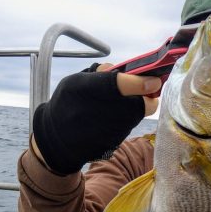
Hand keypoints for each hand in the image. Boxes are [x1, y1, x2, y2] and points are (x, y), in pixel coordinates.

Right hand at [32, 64, 160, 173]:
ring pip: (139, 115)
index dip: (147, 81)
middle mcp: (113, 110)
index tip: (153, 79)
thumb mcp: (77, 80)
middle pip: (148, 104)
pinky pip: (128, 125)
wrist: (57, 138)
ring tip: (118, 103)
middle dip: (148, 96)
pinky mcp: (118, 140)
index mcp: (100, 89)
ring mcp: (117, 129)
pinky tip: (110, 117)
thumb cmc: (66, 103)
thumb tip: (119, 71)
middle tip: (142, 90)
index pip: (134, 84)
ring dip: (135, 107)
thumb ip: (100, 74)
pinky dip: (124, 119)